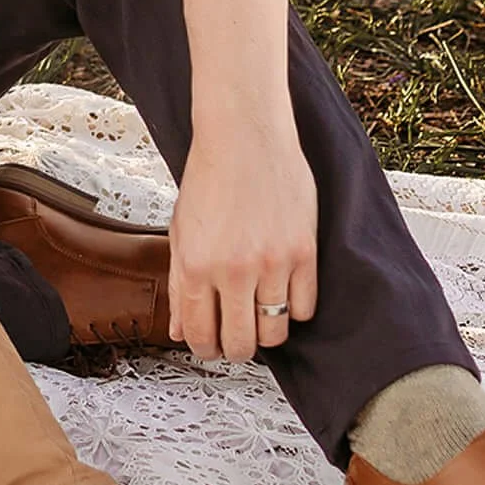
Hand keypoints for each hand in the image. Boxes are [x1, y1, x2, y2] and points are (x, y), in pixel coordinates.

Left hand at [168, 121, 317, 360]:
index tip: (210, 346)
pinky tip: (282, 292)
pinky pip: (305, 307)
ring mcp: (272, 263)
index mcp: (195, 265)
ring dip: (266, 332)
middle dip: (235, 349)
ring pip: (275, 332)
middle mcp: (233, 269)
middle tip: (236, 338)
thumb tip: (180, 330)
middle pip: (241, 344)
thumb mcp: (180, 231)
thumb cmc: (211, 176)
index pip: (200, 335)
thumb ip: (179, 285)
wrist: (245, 135)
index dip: (205, 349)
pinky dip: (294, 308)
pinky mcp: (304, 253)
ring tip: (259, 315)